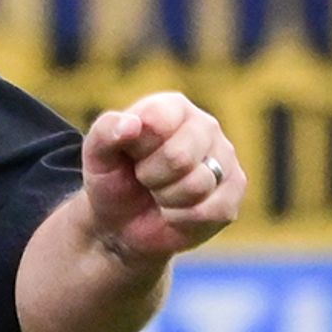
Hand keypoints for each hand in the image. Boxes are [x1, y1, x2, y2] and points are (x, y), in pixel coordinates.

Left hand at [80, 92, 244, 269]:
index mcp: (172, 107)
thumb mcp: (97, 155)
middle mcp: (205, 126)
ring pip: (197, 185)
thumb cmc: (113, 180)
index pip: (158, 122)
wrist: (124, 224)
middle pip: (179, 157)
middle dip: (151, 177)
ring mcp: (225, 158)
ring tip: (160, 194)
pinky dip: (183, 218)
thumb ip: (105, 131)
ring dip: (167, 199)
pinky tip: (176, 211)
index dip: (138, 148)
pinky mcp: (234, 191)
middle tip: (144, 178)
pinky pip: (210, 211)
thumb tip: (132, 124)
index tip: (131, 155)